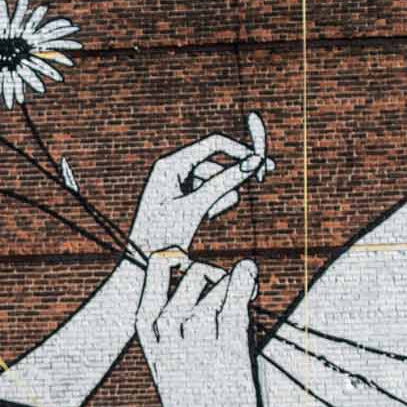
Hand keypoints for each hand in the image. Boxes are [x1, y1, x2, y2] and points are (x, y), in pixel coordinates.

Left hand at [128, 132, 260, 255]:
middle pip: (217, 162)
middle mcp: (174, 169)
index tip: (262, 162)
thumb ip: (224, 183)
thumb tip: (254, 163)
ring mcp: (179, 184)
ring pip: (216, 180)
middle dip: (234, 176)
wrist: (143, 261)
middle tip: (264, 178)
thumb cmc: (162, 235)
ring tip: (209, 215)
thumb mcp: (196, 207)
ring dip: (222, 196)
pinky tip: (205, 219)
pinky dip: (214, 204)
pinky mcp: (184, 198)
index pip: (214, 144)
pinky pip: (210, 193)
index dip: (240, 151)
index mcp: (171, 164)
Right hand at [135, 251, 259, 406]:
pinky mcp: (227, 344)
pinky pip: (237, 296)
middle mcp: (167, 333)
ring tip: (244, 304)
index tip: (189, 262)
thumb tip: (217, 276)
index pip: (154, 273)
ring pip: (217, 286)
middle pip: (191, 274)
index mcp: (148, 334)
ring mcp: (196, 339)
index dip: (174, 259)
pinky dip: (246, 280)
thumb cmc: (196, 403)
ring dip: (234, 288)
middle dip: (212, 273)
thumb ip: (183, 321)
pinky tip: (251, 278)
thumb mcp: (172, 362)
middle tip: (228, 289)